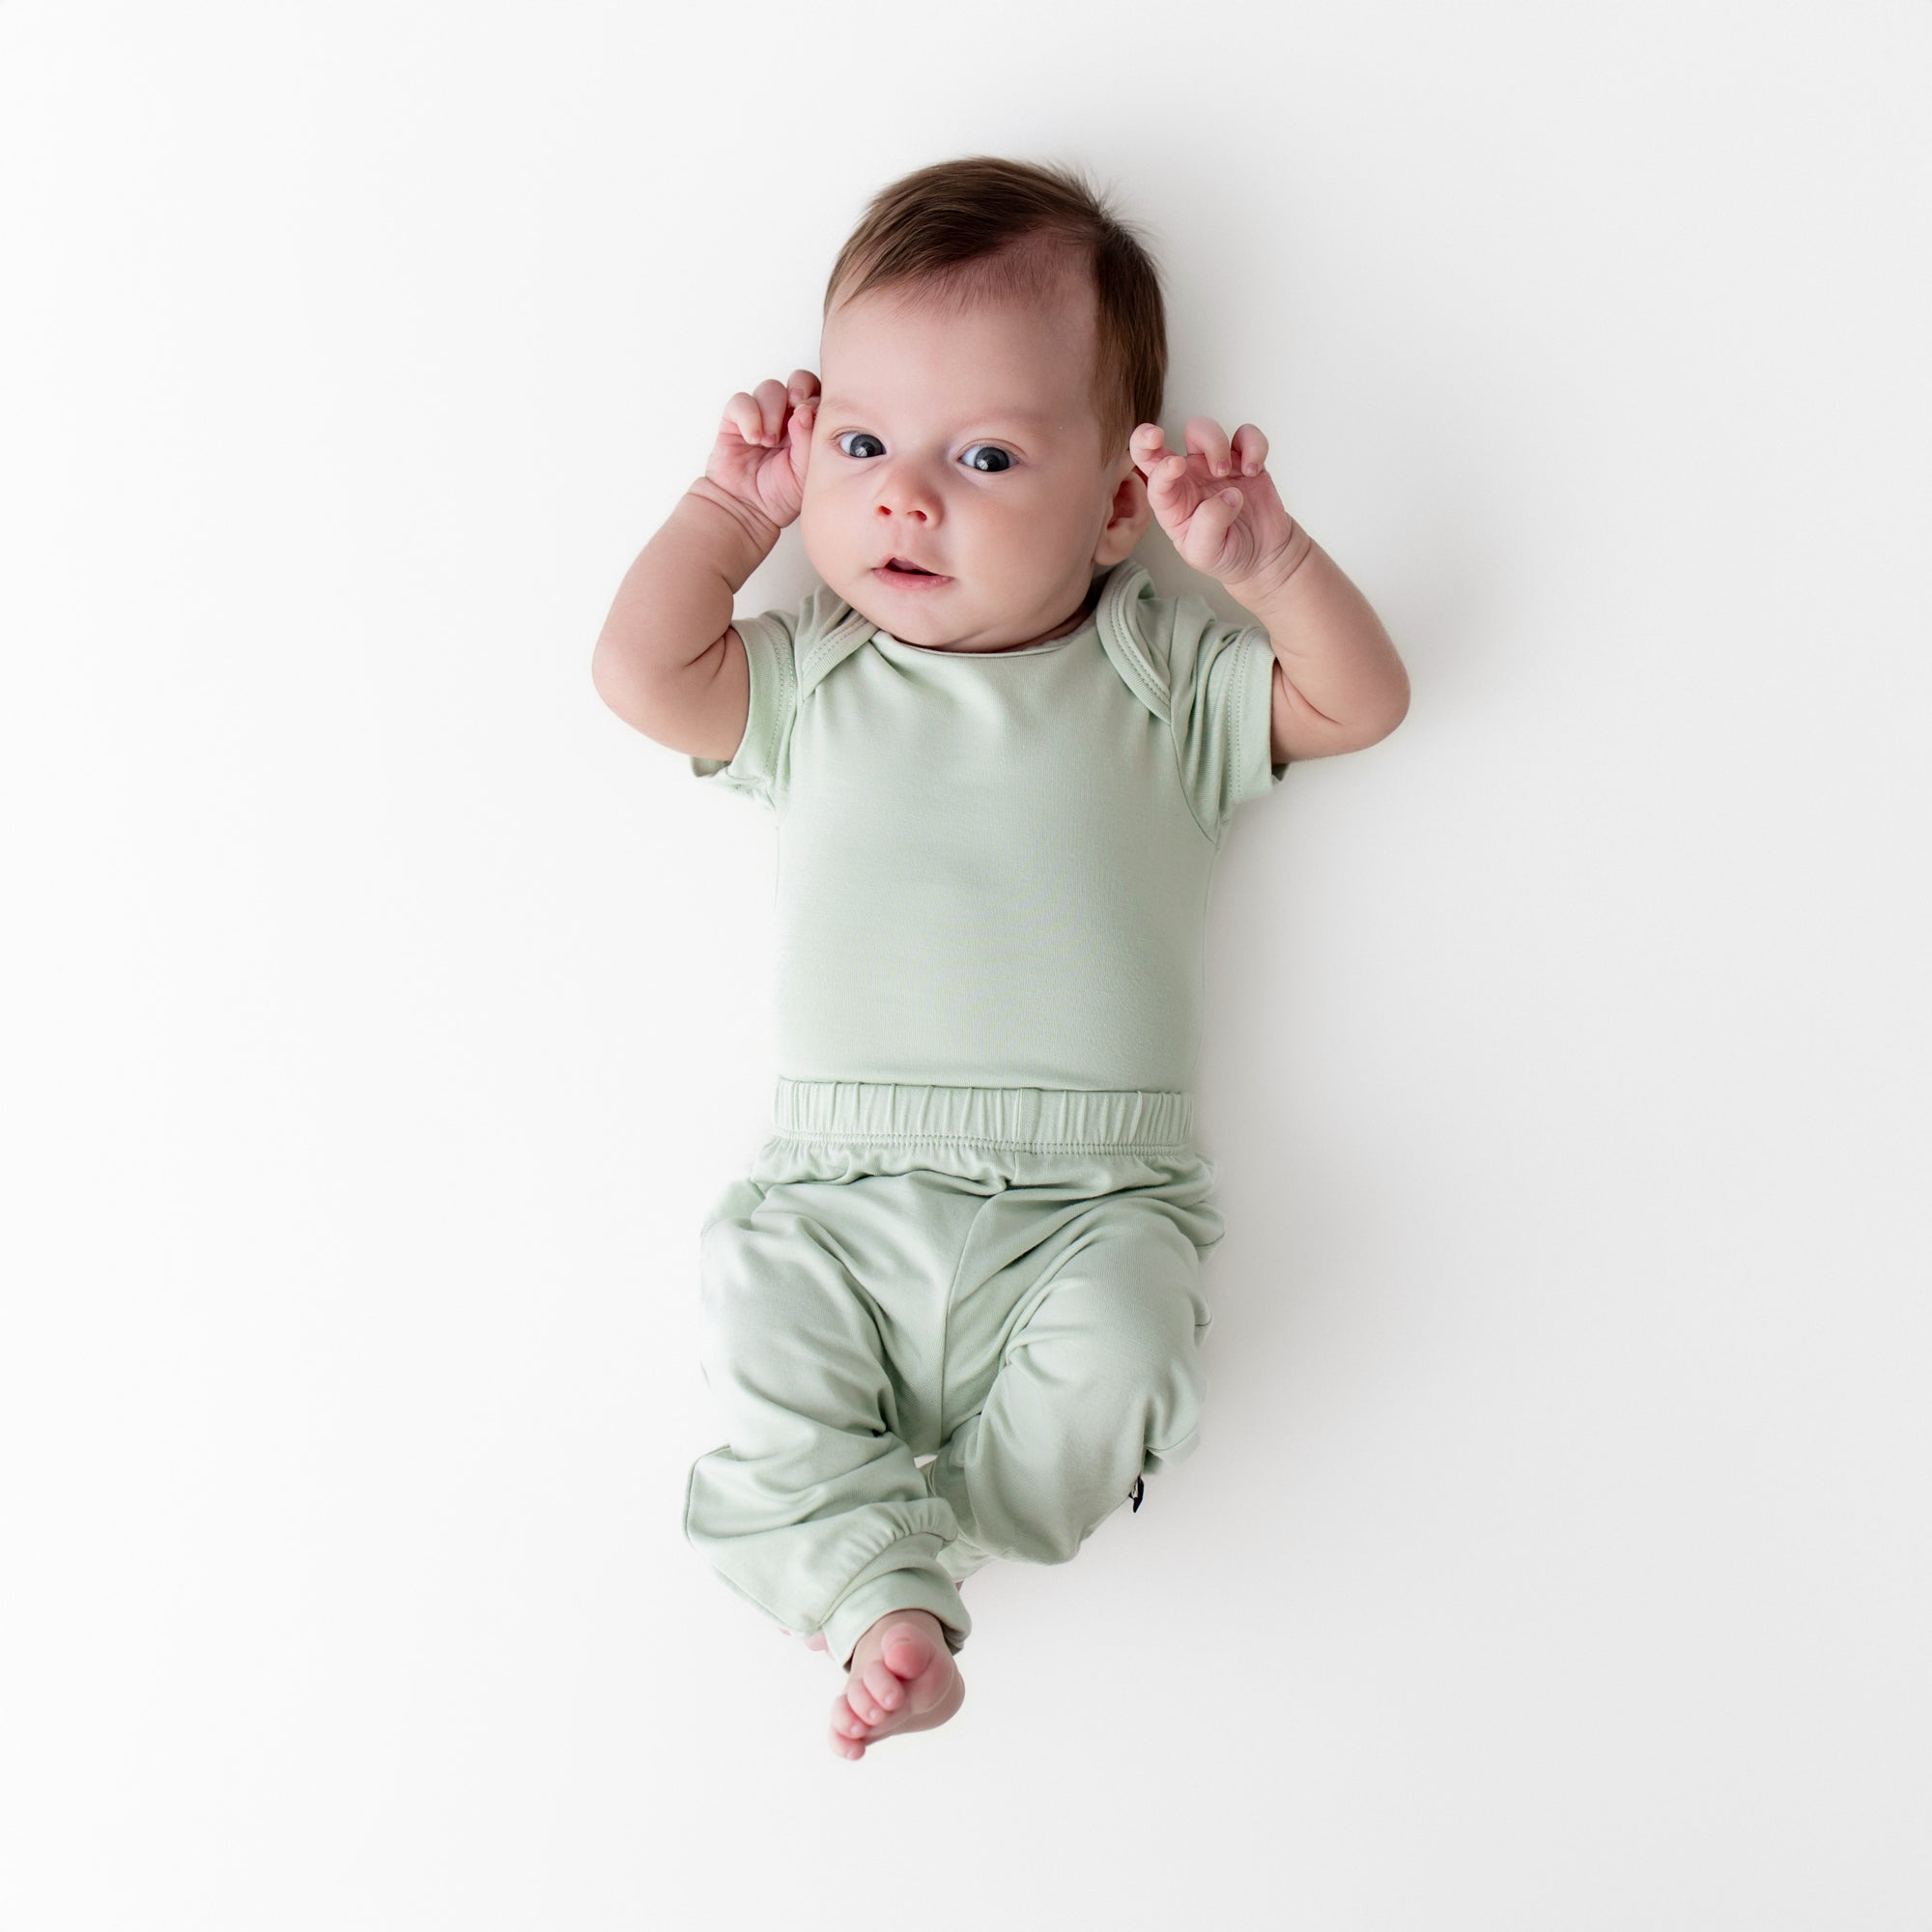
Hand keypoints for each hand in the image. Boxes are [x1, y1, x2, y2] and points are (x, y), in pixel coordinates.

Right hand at [706, 370, 819, 530]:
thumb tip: (804, 411)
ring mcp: (762, 416)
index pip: (820, 396)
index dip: (817, 398)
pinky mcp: (736, 420)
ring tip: (769, 441)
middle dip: (800, 388)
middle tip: (797, 407)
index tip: (811, 415)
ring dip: (773, 411)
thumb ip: (809, 441)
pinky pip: (742, 401)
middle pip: (799, 380)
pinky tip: (753, 439)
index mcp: (811, 427)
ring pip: (771, 388)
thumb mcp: (806, 473)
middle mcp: (788, 417)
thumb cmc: (779, 494)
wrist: (747, 510)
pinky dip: (749, 416)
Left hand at [1130, 416, 1298, 589]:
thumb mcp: (1207, 553)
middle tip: (1161, 439)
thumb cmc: (1226, 555)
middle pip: (1161, 444)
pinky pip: (1246, 435)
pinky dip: (1253, 445)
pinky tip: (1253, 470)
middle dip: (1151, 435)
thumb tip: (1227, 495)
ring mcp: (1214, 465)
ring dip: (1214, 443)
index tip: (1175, 465)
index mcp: (1171, 501)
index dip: (1158, 466)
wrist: (1262, 555)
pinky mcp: (1243, 460)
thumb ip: (1209, 525)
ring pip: (1203, 430)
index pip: (1152, 477)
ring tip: (1224, 472)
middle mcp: (1187, 478)